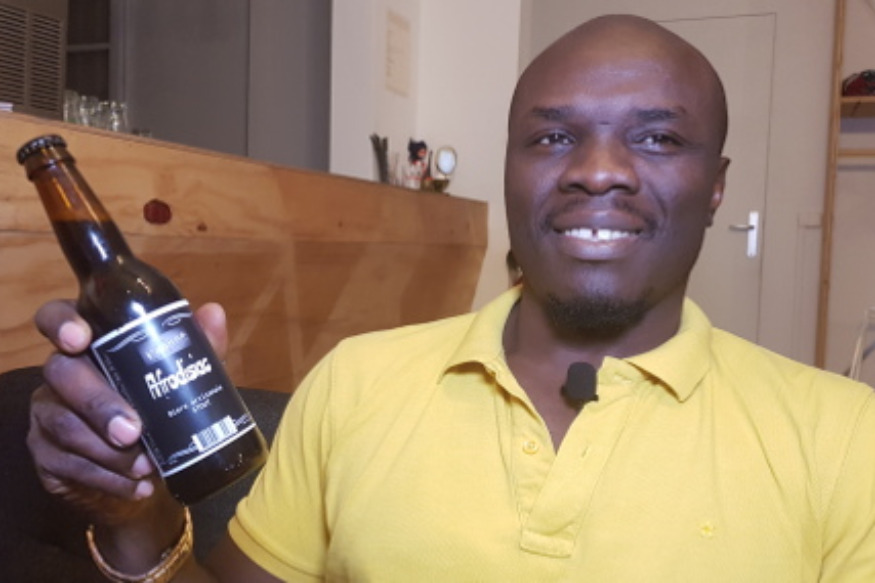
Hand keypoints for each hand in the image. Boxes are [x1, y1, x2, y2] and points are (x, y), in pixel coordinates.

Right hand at [27, 300, 229, 524]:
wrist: (147, 475)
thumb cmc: (161, 411)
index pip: (56, 317)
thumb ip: (198, 347)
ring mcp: (48, 415)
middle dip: (99, 403)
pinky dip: (108, 479)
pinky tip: (137, 488)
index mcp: (92, 345)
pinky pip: (68, 466)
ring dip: (108, 451)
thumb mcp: (186, 379)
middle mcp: (61, 374)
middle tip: (132, 432)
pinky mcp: (46, 457)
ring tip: (146, 467)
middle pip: (62, 374)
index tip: (81, 339)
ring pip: (64, 426)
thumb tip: (213, 313)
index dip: (62, 323)